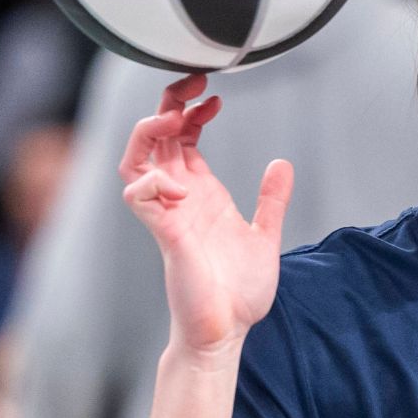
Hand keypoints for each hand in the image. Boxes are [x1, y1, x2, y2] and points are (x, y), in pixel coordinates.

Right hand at [119, 74, 293, 358]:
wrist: (228, 332)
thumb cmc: (238, 291)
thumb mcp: (264, 234)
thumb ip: (271, 200)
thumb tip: (282, 163)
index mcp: (200, 193)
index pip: (182, 139)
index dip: (191, 110)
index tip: (213, 95)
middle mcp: (179, 199)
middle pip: (155, 139)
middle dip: (167, 105)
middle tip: (191, 85)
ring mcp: (168, 215)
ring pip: (135, 160)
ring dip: (150, 134)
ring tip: (175, 119)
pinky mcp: (166, 235)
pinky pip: (139, 197)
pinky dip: (151, 181)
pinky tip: (178, 183)